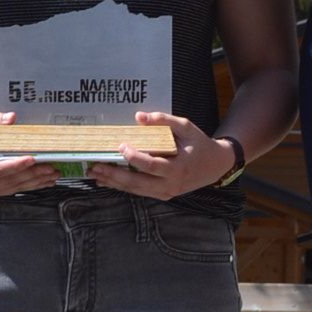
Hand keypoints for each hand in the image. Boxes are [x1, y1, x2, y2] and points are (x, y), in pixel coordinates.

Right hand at [0, 110, 57, 198]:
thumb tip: (12, 118)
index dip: (16, 165)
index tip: (33, 159)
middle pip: (10, 181)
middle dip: (33, 174)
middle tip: (52, 167)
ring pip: (13, 188)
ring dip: (34, 182)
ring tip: (53, 174)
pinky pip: (11, 189)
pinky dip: (27, 185)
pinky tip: (43, 181)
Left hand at [89, 111, 233, 197]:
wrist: (216, 165)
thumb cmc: (200, 144)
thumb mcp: (187, 127)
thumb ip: (164, 121)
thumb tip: (139, 117)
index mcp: (178, 168)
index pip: (151, 166)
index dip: (134, 158)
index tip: (121, 146)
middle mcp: (171, 184)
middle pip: (138, 183)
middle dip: (115, 175)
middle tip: (95, 166)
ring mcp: (167, 192)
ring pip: (136, 190)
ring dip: (114, 182)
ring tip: (96, 174)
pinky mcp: (163, 195)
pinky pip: (140, 192)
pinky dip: (123, 187)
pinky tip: (108, 181)